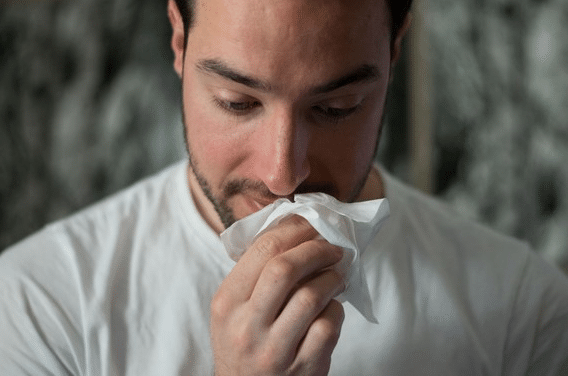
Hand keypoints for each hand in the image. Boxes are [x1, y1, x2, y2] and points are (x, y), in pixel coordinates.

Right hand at [211, 215, 345, 375]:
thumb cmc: (243, 342)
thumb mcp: (232, 308)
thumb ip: (255, 273)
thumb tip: (296, 229)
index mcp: (227, 303)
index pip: (262, 250)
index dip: (294, 229)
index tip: (312, 224)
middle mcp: (246, 326)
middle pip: (285, 269)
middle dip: (316, 249)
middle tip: (332, 247)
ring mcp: (275, 350)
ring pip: (311, 296)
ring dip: (331, 278)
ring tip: (336, 274)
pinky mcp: (303, 368)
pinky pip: (328, 326)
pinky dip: (336, 309)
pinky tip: (331, 306)